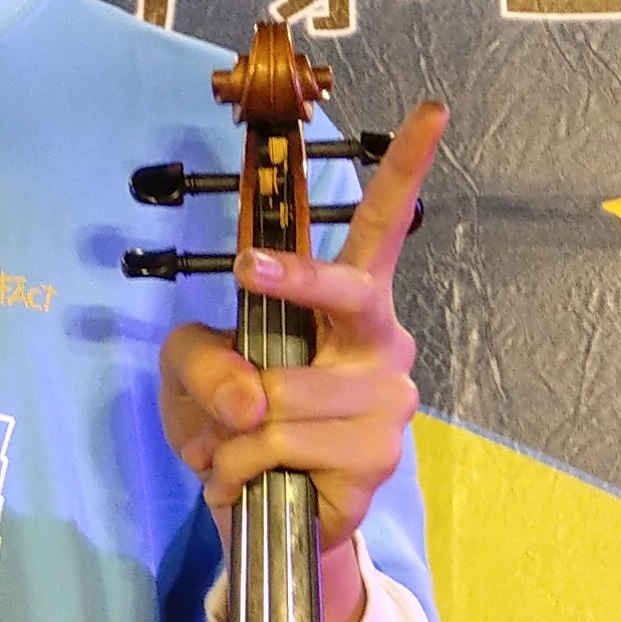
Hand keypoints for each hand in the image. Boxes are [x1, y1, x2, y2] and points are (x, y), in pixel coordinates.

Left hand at [157, 100, 445, 619]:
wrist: (254, 509)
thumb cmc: (229, 419)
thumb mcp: (188, 367)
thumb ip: (201, 358)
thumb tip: (251, 398)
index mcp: (350, 305)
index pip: (388, 228)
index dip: (409, 167)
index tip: (432, 111)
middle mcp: (382, 345)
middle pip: (346, 290)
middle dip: (296, 277)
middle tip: (252, 270)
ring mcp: (386, 405)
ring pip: (280, 394)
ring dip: (229, 430)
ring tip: (236, 449)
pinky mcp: (374, 462)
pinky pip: (275, 448)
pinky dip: (239, 469)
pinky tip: (255, 480)